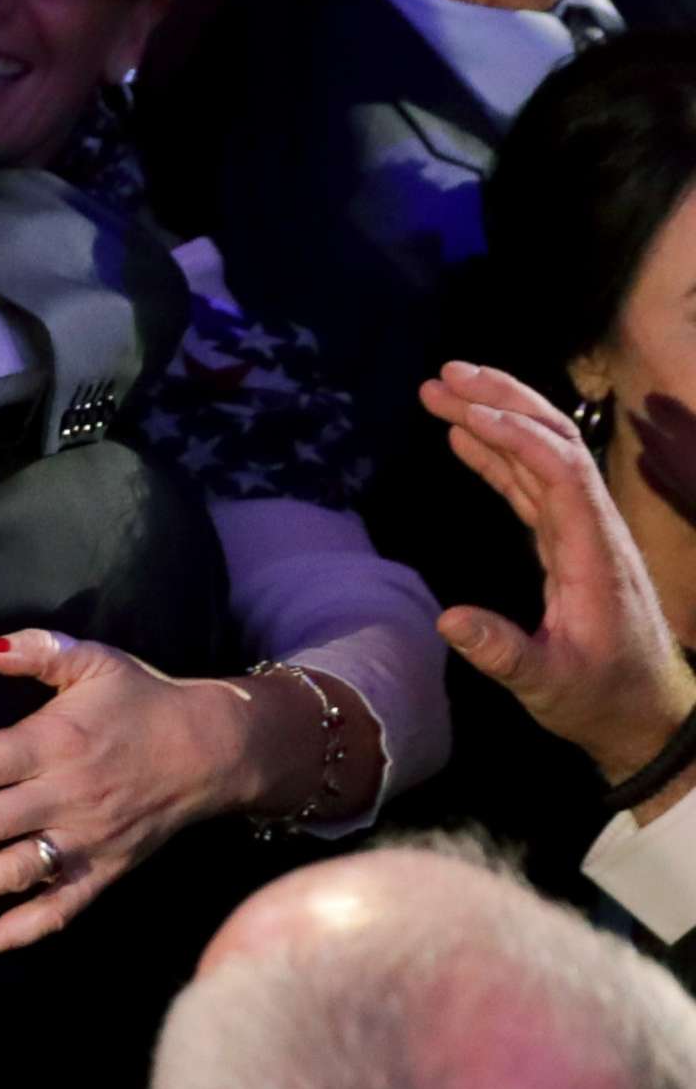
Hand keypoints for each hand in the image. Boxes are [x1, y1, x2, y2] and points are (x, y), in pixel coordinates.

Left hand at [0, 631, 266, 957]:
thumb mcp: (93, 660)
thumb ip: (36, 649)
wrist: (215, 750)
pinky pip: (58, 913)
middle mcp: (68, 797)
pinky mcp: (105, 874)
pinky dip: (14, 933)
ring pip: (15, 873)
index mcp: (57, 743)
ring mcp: (88, 842)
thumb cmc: (142, 700)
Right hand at [420, 362, 695, 790]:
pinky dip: (496, 455)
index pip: (561, 472)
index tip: (463, 416)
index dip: (515, 438)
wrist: (646, 715)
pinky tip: (462, 438)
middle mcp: (591, 528)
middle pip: (556, 443)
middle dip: (504, 402)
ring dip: (495, 417)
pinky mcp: (565, 543)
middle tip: (446, 374)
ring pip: (541, 456)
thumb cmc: (600, 699)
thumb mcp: (548, 685)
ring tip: (442, 389)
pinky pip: (530, 484)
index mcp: (595, 552)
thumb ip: (503, 651)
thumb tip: (448, 618)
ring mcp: (580, 532)